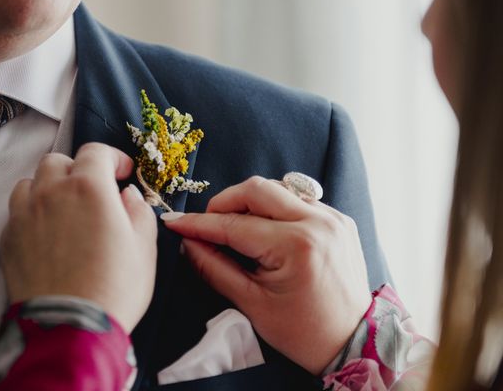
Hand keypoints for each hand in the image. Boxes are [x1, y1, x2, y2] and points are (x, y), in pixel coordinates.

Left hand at [1, 143, 157, 332]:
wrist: (69, 327)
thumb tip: (127, 195)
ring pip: (31, 181)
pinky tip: (46, 232)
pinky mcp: (8, 237)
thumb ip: (138, 210)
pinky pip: (17, 210)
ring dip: (49, 186)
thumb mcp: (144, 247)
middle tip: (93, 191)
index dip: (112, 158)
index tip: (123, 173)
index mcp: (89, 186)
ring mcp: (24, 213)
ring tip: (63, 208)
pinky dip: (32, 211)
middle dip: (78, 169)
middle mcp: (52, 191)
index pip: (95, 151)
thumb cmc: (115, 286)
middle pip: (58, 161)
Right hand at [162, 176, 371, 374]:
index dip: (200, 223)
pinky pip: (299, 199)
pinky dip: (276, 209)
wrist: (354, 343)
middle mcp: (318, 222)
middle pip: (257, 189)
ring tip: (236, 228)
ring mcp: (333, 217)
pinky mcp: (340, 219)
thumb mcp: (252, 304)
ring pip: (279, 188)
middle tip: (207, 224)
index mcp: (296, 246)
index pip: (235, 224)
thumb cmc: (303, 332)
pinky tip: (268, 231)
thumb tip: (187, 243)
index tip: (176, 223)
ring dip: (251, 202)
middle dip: (224, 202)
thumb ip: (214, 268)